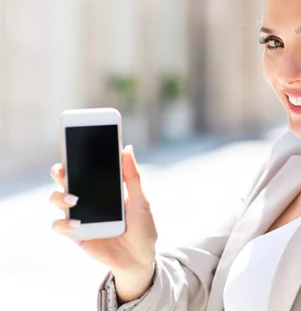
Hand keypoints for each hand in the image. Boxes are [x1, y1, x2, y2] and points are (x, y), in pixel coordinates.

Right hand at [50, 145, 157, 301]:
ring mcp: (80, 214)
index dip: (79, 154)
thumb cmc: (143, 227)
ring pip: (57, 199)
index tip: (76, 141)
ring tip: (74, 199)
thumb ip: (132, 177)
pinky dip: (65, 222)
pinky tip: (78, 222)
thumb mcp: (142, 200)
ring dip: (60, 196)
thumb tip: (126, 148)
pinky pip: (60, 225)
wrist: (140, 258)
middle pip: (67, 179)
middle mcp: (88, 198)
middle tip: (62, 168)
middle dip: (61, 171)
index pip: (88, 166)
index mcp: (104, 186)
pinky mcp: (76, 233)